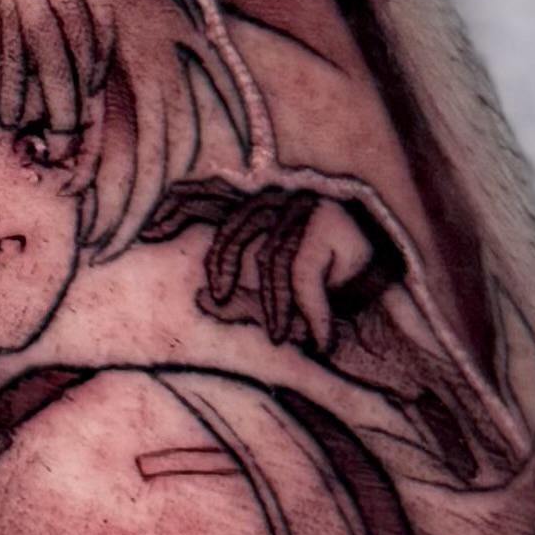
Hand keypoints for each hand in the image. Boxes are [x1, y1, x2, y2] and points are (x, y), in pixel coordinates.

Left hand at [185, 176, 402, 354]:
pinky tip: (320, 338)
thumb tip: (199, 303)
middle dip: (222, 262)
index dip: (177, 210)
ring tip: (283, 337)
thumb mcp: (275, 297)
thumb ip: (238, 299)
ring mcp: (304, 208)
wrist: (387, 281)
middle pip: (235, 226)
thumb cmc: (325, 287)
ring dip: (277, 305)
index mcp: (258, 205)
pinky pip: (304, 273)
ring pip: (272, 256)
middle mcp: (278, 200)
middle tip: (217, 295)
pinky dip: (310, 311)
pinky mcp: (329, 225)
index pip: (208, 196)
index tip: (148, 234)